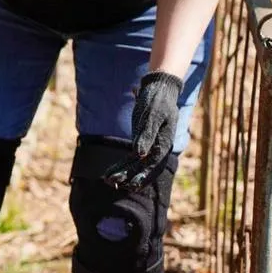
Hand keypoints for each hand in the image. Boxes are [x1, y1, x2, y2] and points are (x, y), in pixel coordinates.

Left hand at [103, 71, 182, 189]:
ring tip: (107, 180)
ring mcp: (150, 146)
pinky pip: (132, 158)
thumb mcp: (152, 114)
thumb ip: (147, 135)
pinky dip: (121, 165)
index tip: (131, 184)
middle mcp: (158, 148)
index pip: (154, 164)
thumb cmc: (156, 100)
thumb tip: (140, 155)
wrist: (159, 88)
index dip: (143, 175)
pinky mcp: (141, 142)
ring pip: (137, 165)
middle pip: (145, 168)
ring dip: (123, 173)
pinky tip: (110, 172)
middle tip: (113, 183)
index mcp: (164, 142)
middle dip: (130, 177)